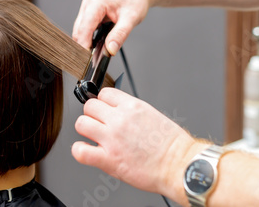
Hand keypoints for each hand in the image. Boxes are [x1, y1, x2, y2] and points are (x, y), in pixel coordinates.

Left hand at [71, 88, 208, 203]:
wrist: (179, 165)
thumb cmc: (171, 144)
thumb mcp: (151, 114)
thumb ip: (131, 111)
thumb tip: (118, 110)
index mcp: (132, 106)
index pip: (104, 93)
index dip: (102, 102)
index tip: (104, 110)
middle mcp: (119, 119)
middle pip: (89, 106)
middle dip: (93, 115)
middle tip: (99, 125)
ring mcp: (112, 138)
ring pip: (81, 124)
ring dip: (86, 130)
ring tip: (94, 137)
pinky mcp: (109, 159)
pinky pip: (80, 151)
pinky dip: (80, 151)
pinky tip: (87, 151)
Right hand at [72, 0, 149, 54]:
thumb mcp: (131, 18)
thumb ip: (120, 34)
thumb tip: (110, 49)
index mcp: (96, 3)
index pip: (84, 28)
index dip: (84, 45)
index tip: (87, 60)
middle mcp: (88, 4)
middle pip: (79, 31)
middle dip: (83, 46)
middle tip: (91, 61)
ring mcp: (88, 9)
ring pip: (80, 31)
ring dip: (85, 42)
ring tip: (94, 55)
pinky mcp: (90, 14)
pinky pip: (85, 29)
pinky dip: (89, 38)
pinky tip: (95, 46)